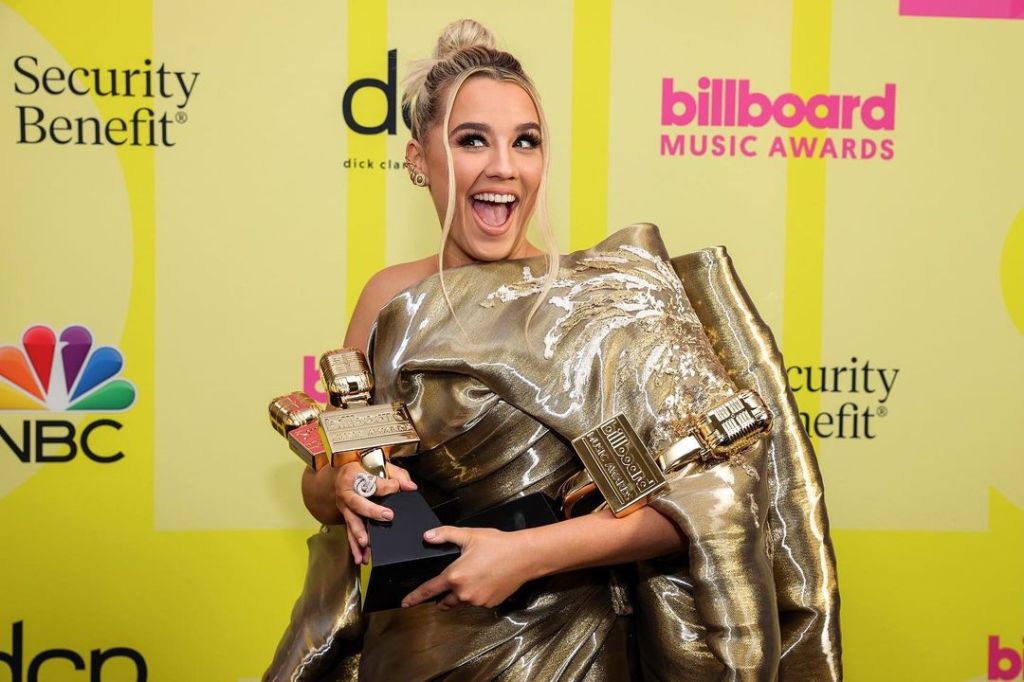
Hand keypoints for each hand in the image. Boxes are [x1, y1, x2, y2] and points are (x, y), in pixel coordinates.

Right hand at [335, 460, 417, 564]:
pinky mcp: (346, 518)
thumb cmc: (364, 468)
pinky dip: (355, 546)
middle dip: (372, 512)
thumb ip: (397, 475)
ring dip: (359, 535)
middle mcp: (346, 492)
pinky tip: (361, 557)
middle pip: (358, 504)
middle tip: (387, 517)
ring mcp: (344, 507)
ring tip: (366, 545)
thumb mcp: (381, 465)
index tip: (396, 487)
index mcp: (353, 476)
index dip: (384, 485)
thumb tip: (410, 487)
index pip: (371, 482)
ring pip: (352, 522)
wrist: (344, 472)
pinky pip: (350, 533)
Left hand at [401, 526, 535, 609]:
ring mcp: (477, 601)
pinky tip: (485, 580)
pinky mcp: (489, 604)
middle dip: (442, 596)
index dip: (415, 597)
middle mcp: (463, 593)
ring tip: (472, 576)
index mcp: (454, 576)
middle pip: (444, 601)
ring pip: (461, 602)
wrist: (524, 556)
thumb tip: (428, 536)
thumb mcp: (469, 535)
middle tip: (450, 582)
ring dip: (460, 594)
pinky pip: (476, 602)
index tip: (405, 603)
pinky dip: (476, 595)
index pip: (428, 590)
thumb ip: (445, 535)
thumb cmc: (498, 545)